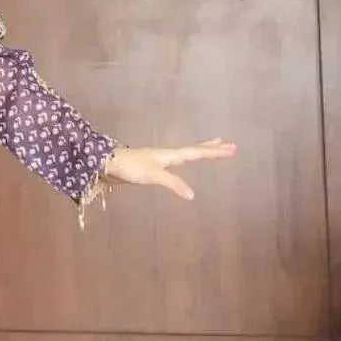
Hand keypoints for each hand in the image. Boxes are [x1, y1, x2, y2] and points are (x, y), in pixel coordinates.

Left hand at [103, 140, 235, 199]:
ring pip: (186, 152)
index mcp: (170, 155)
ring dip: (201, 149)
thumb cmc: (131, 167)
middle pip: (195, 149)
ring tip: (213, 146)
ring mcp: (161, 158)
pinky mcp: (154, 164)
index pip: (197, 153)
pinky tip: (183, 161)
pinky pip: (177, 159)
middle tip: (230, 145)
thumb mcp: (154, 176)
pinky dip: (187, 157)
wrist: (109, 163)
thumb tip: (192, 194)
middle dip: (212, 148)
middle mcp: (168, 155)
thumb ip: (173, 184)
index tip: (231, 148)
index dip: (213, 152)